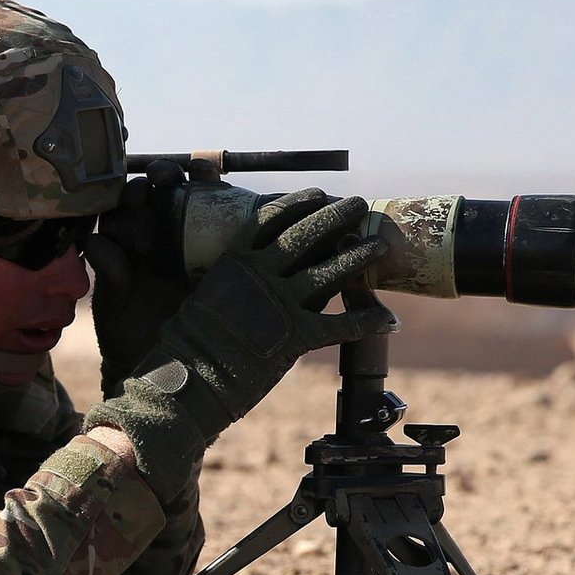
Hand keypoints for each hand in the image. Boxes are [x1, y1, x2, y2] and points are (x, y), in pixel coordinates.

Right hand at [83, 188, 392, 496]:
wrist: (186, 381)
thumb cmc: (185, 346)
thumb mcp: (202, 299)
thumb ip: (230, 283)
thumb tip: (242, 276)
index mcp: (235, 260)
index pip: (272, 220)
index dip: (298, 204)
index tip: (317, 194)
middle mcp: (260, 274)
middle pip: (305, 235)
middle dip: (335, 217)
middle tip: (356, 205)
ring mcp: (280, 304)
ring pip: (329, 272)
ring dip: (358, 256)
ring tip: (380, 243)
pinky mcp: (295, 337)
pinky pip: (340, 326)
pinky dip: (366, 321)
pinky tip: (388, 319)